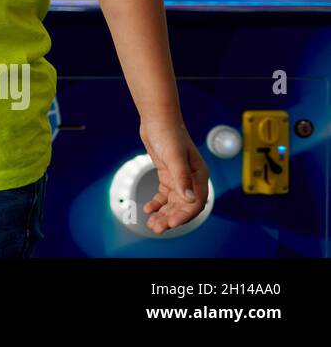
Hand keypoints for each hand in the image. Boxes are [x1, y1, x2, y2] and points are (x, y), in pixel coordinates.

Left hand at [138, 115, 209, 233]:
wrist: (157, 118)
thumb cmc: (168, 133)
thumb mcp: (174, 156)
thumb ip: (181, 178)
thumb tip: (189, 199)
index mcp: (198, 176)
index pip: (196, 203)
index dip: (185, 215)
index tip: (171, 224)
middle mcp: (191, 179)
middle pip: (183, 206)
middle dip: (171, 218)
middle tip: (156, 228)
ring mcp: (179, 177)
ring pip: (173, 202)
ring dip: (163, 214)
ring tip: (151, 224)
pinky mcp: (167, 174)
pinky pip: (164, 194)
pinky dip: (157, 203)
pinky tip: (148, 209)